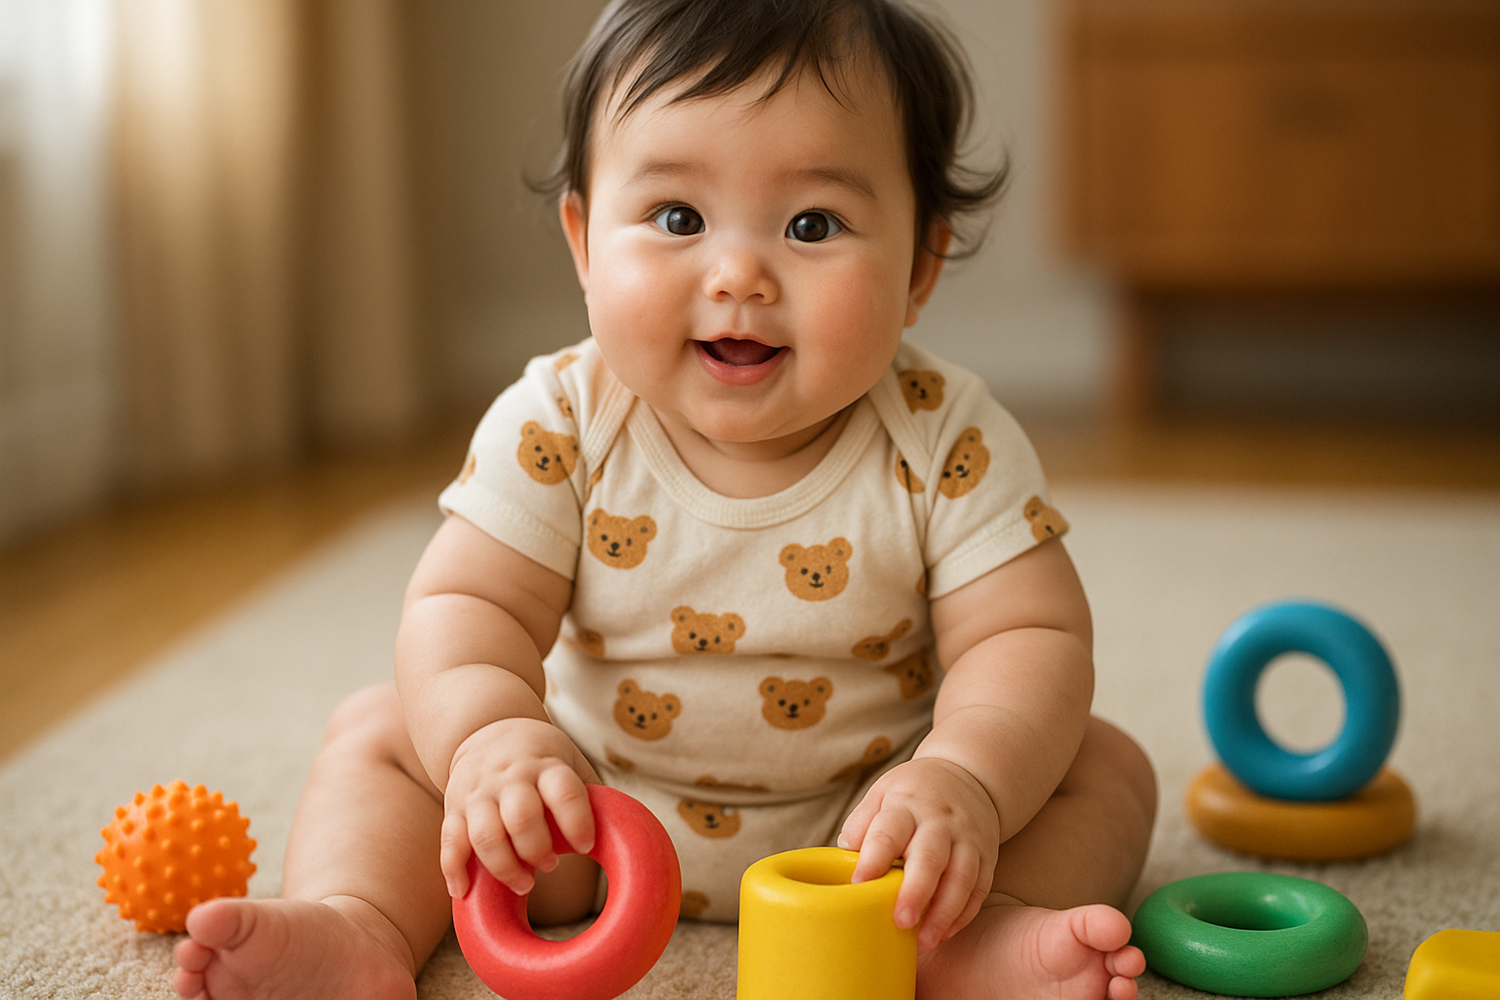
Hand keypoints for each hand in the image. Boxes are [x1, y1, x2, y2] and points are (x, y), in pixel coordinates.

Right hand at [441, 717, 595, 897]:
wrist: (486, 727)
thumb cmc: (541, 758)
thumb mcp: (568, 762)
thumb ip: (590, 795)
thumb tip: (625, 838)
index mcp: (545, 765)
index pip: (563, 791)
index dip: (576, 821)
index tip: (586, 846)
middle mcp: (510, 777)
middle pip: (521, 817)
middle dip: (537, 849)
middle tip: (551, 865)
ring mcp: (478, 793)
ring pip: (484, 834)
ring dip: (504, 866)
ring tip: (524, 883)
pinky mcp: (454, 808)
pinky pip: (449, 842)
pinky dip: (454, 870)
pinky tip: (464, 892)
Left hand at [838, 757, 999, 947]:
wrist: (967, 775)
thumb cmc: (913, 794)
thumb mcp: (882, 793)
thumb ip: (862, 821)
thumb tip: (845, 851)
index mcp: (906, 805)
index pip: (889, 831)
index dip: (874, 858)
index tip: (859, 884)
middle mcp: (939, 821)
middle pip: (929, 858)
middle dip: (916, 892)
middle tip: (900, 921)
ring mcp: (967, 838)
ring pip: (961, 877)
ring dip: (944, 911)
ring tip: (925, 940)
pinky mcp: (986, 855)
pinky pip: (979, 887)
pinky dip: (964, 913)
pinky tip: (946, 932)